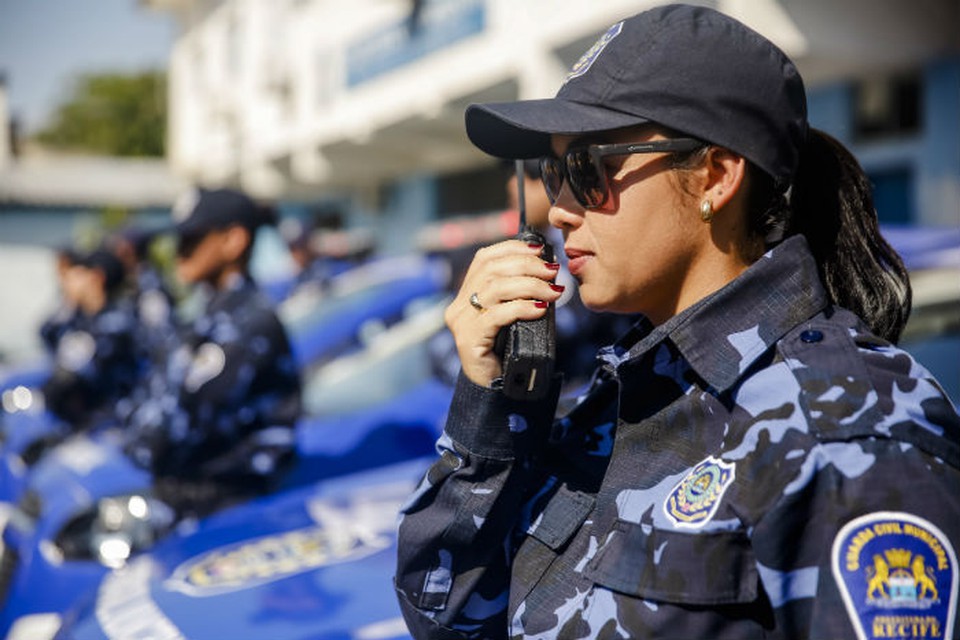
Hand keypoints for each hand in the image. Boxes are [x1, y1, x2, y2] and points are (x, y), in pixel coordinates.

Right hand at [445, 238, 562, 387]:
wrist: (496, 388)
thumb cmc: (509, 349)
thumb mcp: (513, 313)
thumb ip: (519, 291)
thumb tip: (547, 268)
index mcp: (466, 293)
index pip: (484, 258)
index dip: (512, 248)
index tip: (539, 250)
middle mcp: (459, 305)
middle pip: (491, 270)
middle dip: (527, 266)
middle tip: (552, 272)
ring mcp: (461, 322)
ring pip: (495, 289)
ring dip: (530, 285)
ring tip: (552, 291)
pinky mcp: (469, 339)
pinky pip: (497, 315)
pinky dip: (522, 308)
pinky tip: (540, 309)